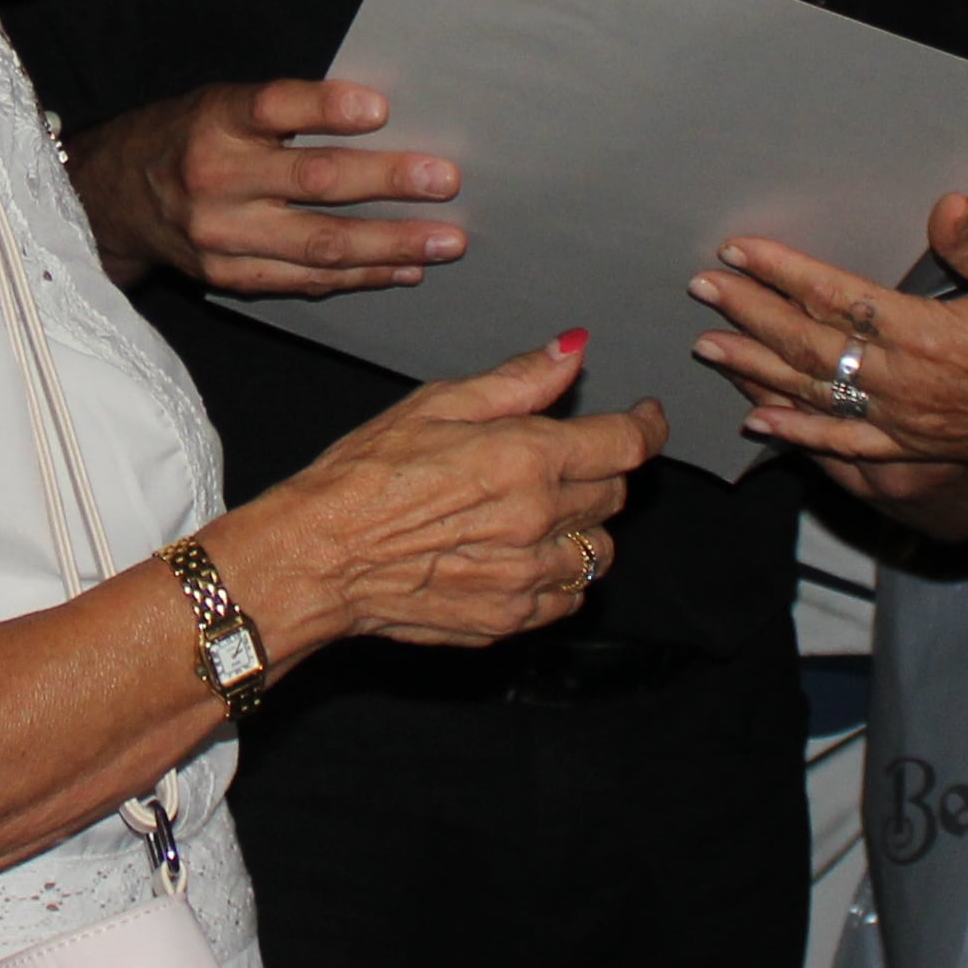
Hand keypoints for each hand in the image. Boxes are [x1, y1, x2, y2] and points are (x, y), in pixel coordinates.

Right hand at [65, 80, 463, 295]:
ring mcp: (222, 235)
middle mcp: (216, 178)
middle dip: (388, 182)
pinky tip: (403, 269)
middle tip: (446, 179)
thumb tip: (382, 120)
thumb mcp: (221, 105)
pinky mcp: (229, 276)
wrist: (114, 201)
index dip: (326, 108)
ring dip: (391, 243)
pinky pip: (306, 280)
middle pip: (313, 181)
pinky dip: (360, 276)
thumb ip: (285, 114)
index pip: (275, 107)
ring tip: (446, 240)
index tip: (380, 107)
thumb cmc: (188, 138)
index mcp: (216, 121)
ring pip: (320, 244)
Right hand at [220, 331, 652, 655]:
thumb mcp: (436, 404)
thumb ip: (517, 380)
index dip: (647, 425)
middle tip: (560, 460)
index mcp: (527, 457)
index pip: (627, 443)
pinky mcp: (510, 618)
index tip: (645, 417)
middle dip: (600, 471)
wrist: (320, 557)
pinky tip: (523, 557)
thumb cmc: (364, 475)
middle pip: (615, 494)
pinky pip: (568, 600)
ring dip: (583, 528)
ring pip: (599, 552)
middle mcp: (539, 519)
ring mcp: (528, 575)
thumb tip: (573, 349)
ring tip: (540, 514)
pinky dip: (560, 578)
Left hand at [691, 195, 967, 502]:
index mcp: (929, 336)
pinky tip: (759, 421)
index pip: (838, 298)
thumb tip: (944, 205)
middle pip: (810, 346)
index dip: (784, 273)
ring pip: (814, 395)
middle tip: (703, 289)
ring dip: (757, 369)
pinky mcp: (913, 450)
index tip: (739, 252)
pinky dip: (797, 432)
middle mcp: (905, 385)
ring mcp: (904, 423)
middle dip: (751, 314)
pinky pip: (841, 446)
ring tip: (708, 345)